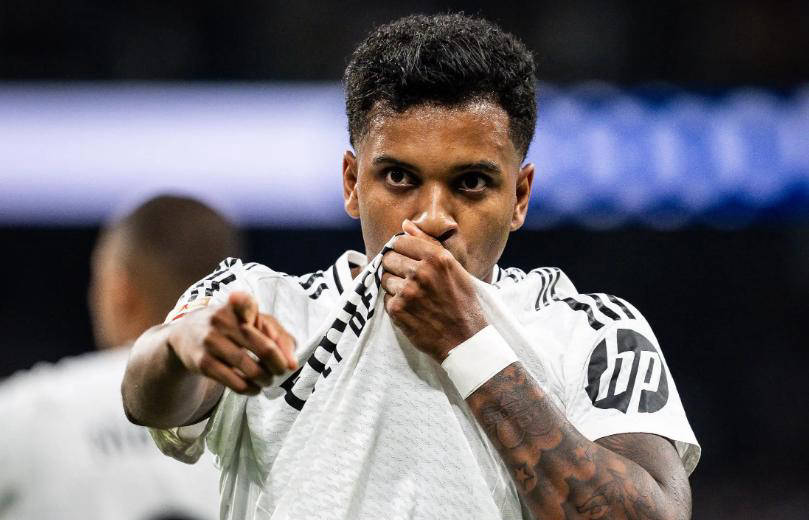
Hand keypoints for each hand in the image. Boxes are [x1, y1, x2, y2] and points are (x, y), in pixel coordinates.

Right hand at [167, 292, 297, 394]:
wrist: (185, 334)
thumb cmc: (229, 327)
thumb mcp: (250, 320)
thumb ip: (277, 334)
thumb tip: (292, 364)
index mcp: (238, 305)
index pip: (263, 314)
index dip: (276, 334)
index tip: (285, 351)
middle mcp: (223, 320)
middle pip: (264, 349)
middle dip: (278, 366)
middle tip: (281, 372)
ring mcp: (211, 341)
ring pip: (250, 368)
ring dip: (265, 379)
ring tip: (268, 381)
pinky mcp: (202, 363)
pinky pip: (234, 382)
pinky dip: (249, 389)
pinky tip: (253, 388)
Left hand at [381, 219, 487, 361]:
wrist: (466, 340)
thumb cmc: (463, 303)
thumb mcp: (454, 268)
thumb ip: (428, 243)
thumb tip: (405, 224)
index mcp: (437, 257)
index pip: (400, 241)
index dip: (401, 250)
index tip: (406, 259)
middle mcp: (421, 271)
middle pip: (388, 258)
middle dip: (395, 267)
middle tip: (409, 280)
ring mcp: (408, 291)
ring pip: (384, 278)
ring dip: (394, 286)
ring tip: (412, 297)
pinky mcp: (398, 310)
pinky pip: (385, 298)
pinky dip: (395, 304)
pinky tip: (411, 310)